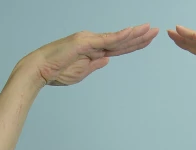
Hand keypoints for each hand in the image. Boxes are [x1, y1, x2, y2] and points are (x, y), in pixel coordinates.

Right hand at [21, 24, 158, 86]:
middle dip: (140, 37)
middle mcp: (93, 41)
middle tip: (156, 30)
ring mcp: (89, 40)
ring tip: (150, 30)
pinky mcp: (85, 42)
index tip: (147, 40)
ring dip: (135, 34)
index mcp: (92, 50)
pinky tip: (133, 32)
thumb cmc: (56, 72)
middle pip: (121, 41)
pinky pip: (106, 40)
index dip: (133, 44)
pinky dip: (121, 36)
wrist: (39, 70)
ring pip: (117, 38)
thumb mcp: (81, 72)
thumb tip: (107, 61)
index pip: (118, 47)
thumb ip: (94, 65)